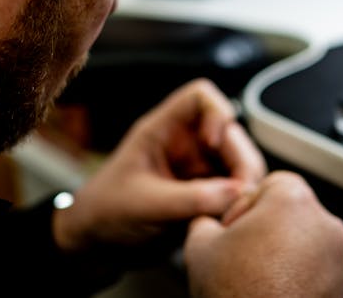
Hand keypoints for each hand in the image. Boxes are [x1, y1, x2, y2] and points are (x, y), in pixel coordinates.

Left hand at [52, 78, 265, 253]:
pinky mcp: (206, 196)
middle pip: (231, 134)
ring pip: (240, 165)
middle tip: (240, 194)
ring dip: (244, 186)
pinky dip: (239, 205)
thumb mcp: (144, 204)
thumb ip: (189, 198)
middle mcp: (185, 145)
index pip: (200, 97)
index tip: (214, 143)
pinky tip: (229, 223)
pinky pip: (236, 193)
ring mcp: (198, 171)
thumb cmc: (106, 212)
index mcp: (163, 131)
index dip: (216, 112)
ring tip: (233, 214)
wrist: (97, 246)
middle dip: (241, 161)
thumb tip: (238, 191)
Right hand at [184, 170, 342, 297]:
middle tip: (243, 254)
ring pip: (306, 240)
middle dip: (268, 228)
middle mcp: (325, 225)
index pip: (271, 183)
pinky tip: (274, 290)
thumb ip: (206, 217)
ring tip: (258, 275)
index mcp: (293, 202)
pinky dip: (300, 274)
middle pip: (292, 211)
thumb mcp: (200, 244)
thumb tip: (210, 220)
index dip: (247, 206)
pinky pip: (318, 267)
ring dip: (284, 251)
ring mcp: (338, 258)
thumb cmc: (235, 294)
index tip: (235, 229)